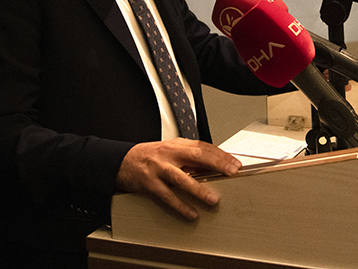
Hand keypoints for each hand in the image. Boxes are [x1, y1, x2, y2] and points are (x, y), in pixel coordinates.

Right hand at [116, 138, 241, 219]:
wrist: (122, 161)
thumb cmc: (150, 157)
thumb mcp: (171, 152)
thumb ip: (190, 158)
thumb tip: (215, 168)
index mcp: (177, 145)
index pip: (203, 146)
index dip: (221, 154)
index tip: (235, 164)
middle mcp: (169, 154)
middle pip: (196, 156)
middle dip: (216, 164)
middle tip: (231, 173)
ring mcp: (158, 168)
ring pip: (181, 178)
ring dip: (199, 189)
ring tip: (213, 199)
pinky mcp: (149, 183)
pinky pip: (167, 196)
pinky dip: (180, 205)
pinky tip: (191, 213)